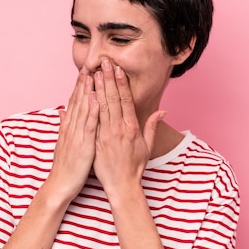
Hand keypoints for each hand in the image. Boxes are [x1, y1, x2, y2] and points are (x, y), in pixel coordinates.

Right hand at [47, 68, 99, 200]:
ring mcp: (77, 135)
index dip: (80, 86)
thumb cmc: (66, 166)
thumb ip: (64, 126)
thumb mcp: (64, 143)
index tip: (86, 70)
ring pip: (83, 108)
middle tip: (90, 63)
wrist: (60, 185)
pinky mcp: (83, 144)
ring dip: (88, 91)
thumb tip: (62, 111)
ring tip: (93, 74)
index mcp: (69, 127)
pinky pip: (89, 125)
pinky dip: (92, 111)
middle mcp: (72, 127)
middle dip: (84, 82)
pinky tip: (96, 99)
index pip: (75, 101)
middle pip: (79, 100)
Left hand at [92, 59, 163, 195]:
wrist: (122, 186)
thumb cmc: (135, 166)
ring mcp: (105, 135)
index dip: (121, 83)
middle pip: (113, 99)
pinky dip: (88, 107)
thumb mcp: (147, 146)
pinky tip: (85, 94)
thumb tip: (163, 110)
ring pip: (101, 107)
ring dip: (97, 88)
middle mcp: (118, 129)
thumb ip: (152, 126)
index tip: (118, 69)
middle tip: (104, 62)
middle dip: (108, 79)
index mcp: (132, 128)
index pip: (126, 100)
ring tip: (94, 72)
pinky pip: (91, 121)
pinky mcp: (95, 142)